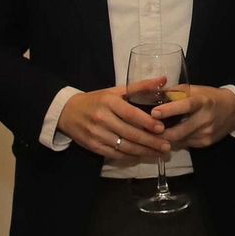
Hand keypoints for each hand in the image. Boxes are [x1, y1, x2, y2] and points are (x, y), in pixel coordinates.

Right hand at [56, 79, 174, 160]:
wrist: (67, 112)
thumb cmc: (96, 100)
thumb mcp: (115, 91)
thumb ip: (140, 87)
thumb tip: (163, 79)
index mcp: (109, 102)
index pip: (130, 114)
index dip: (146, 122)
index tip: (161, 128)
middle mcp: (102, 118)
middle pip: (129, 133)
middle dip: (150, 141)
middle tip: (167, 146)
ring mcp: (97, 134)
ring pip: (124, 146)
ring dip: (143, 151)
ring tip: (159, 153)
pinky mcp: (94, 146)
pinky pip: (115, 154)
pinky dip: (130, 156)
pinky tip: (142, 156)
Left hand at [151, 85, 234, 148]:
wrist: (233, 109)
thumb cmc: (209, 96)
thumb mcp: (194, 89)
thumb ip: (175, 92)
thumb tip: (153, 94)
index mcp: (202, 102)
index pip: (185, 106)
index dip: (169, 111)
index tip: (154, 113)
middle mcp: (206, 119)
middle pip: (180, 131)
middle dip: (162, 133)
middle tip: (148, 130)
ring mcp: (207, 133)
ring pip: (180, 140)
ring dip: (167, 137)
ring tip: (157, 132)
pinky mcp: (207, 142)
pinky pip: (186, 143)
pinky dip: (177, 140)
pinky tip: (172, 134)